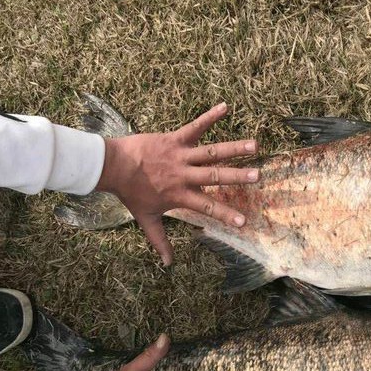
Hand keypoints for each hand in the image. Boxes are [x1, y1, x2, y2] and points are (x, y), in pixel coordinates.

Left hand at [95, 102, 258, 265]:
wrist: (112, 165)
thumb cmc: (130, 192)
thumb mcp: (145, 218)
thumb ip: (159, 240)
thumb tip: (167, 264)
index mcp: (179, 195)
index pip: (206, 207)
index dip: (224, 214)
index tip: (242, 221)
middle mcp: (183, 175)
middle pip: (214, 176)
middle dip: (237, 176)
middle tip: (258, 176)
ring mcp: (180, 155)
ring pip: (211, 152)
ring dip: (233, 148)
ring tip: (254, 145)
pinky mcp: (174, 138)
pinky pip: (195, 126)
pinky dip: (209, 116)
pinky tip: (226, 106)